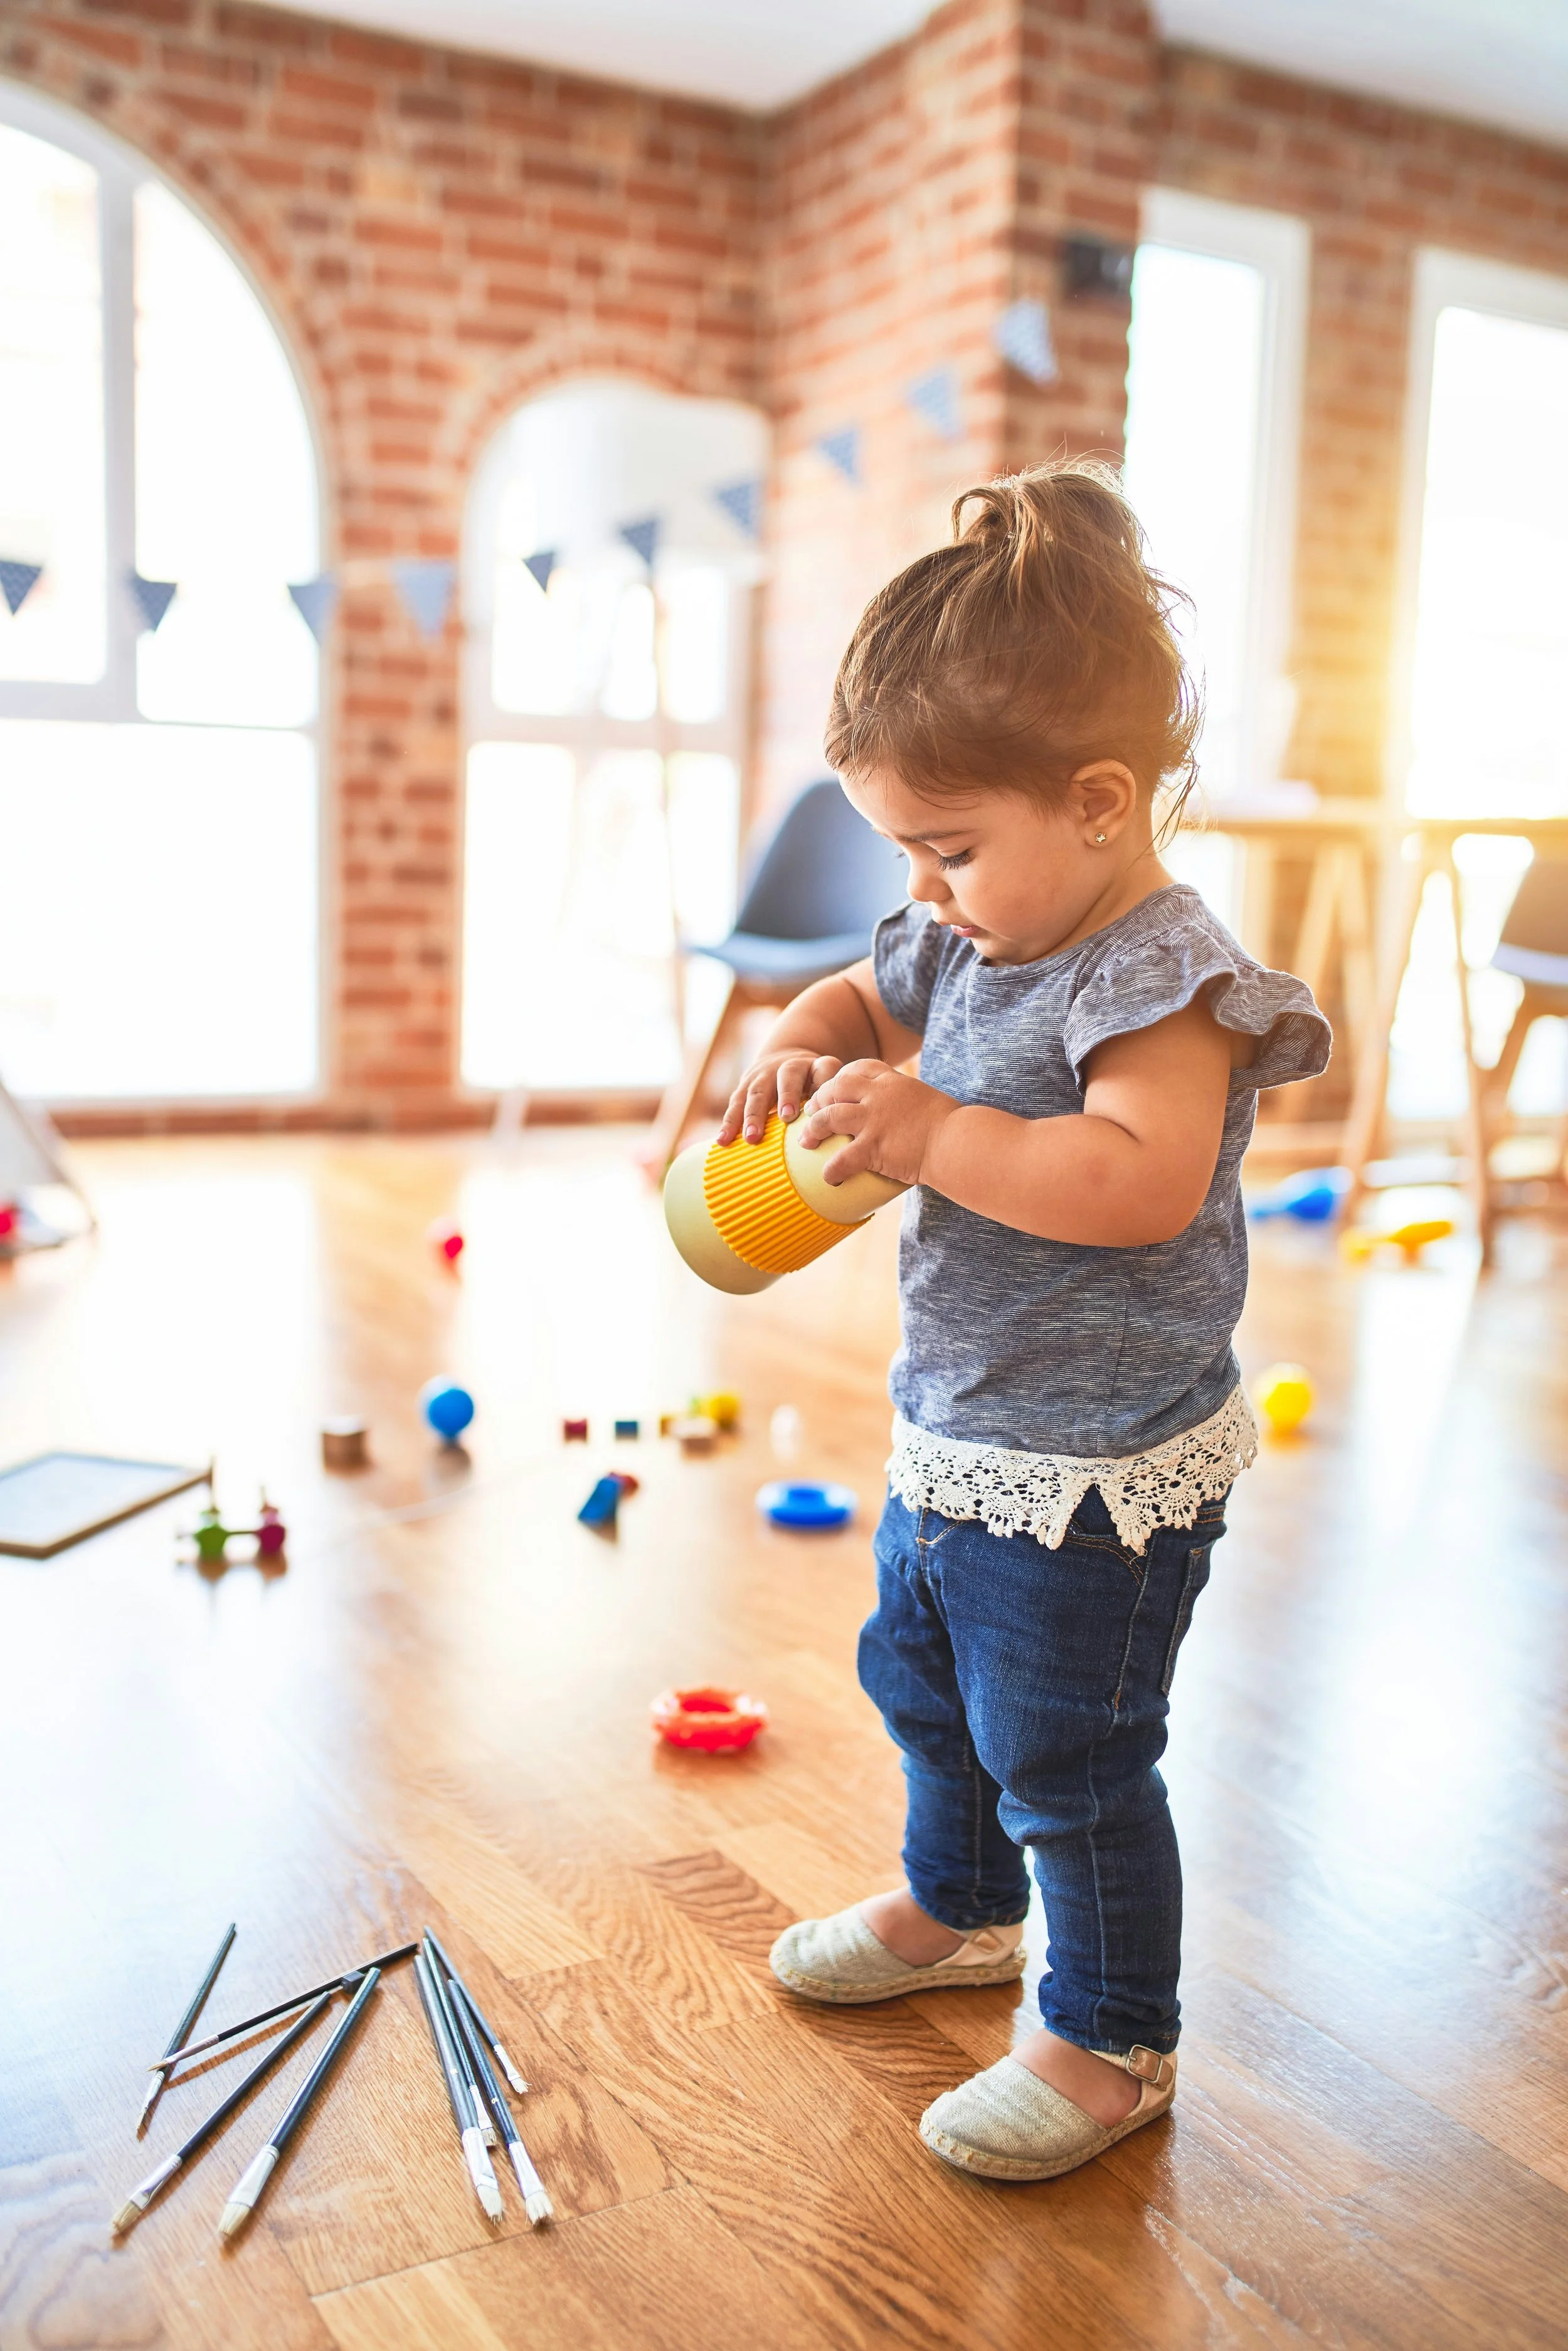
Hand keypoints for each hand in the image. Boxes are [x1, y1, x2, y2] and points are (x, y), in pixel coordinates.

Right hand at [718, 1048, 843, 1145]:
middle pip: (784, 1078)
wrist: (783, 1060)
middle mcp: (784, 1066)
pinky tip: (723, 1141)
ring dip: (752, 1115)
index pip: (822, 1068)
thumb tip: (839, 1122)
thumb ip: (832, 1095)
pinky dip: (728, 1123)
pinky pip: (735, 1104)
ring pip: (755, 1092)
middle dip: (784, 1097)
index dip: (821, 1081)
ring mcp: (761, 1075)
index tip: (829, 1098)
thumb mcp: (826, 1081)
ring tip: (751, 1139)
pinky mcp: (744, 1087)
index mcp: (812, 1065)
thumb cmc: (811, 1082)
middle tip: (785, 1117)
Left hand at [795, 1060, 956, 1187]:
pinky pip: (842, 1158)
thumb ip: (910, 1101)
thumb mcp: (928, 1100)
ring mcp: (874, 1120)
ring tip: (805, 1142)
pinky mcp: (873, 1147)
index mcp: (893, 1081)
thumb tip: (909, 1113)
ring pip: (829, 1117)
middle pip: (836, 1087)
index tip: (834, 1089)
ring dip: (813, 1129)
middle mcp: (879, 1095)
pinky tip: (829, 1178)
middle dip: (819, 1099)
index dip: (841, 1077)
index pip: (858, 1068)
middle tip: (811, 1114)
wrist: (958, 1142)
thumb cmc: (952, 1126)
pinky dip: (832, 1169)